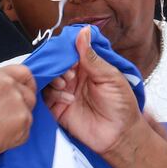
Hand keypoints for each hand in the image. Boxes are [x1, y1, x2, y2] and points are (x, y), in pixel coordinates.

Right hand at [0, 64, 35, 162]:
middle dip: (23, 106)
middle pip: (29, 94)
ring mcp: (19, 103)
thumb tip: (1, 96)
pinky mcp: (24, 121)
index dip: (26, 84)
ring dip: (18, 122)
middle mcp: (10, 86)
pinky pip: (26, 130)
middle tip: (10, 118)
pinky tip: (0, 139)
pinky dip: (16, 137)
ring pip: (27, 113)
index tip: (25, 91)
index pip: (23, 72)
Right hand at [44, 25, 146, 156]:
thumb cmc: (121, 106)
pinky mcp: (57, 109)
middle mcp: (73, 78)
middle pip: (54, 64)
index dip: (65, 50)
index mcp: (87, 67)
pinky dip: (53, 94)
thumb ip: (93, 57)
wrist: (120, 135)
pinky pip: (45, 97)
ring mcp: (64, 92)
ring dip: (54, 79)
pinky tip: (68, 99)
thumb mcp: (111, 76)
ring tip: (67, 84)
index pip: (68, 51)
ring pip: (47, 79)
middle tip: (70, 73)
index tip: (68, 54)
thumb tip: (83, 32)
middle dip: (58, 66)